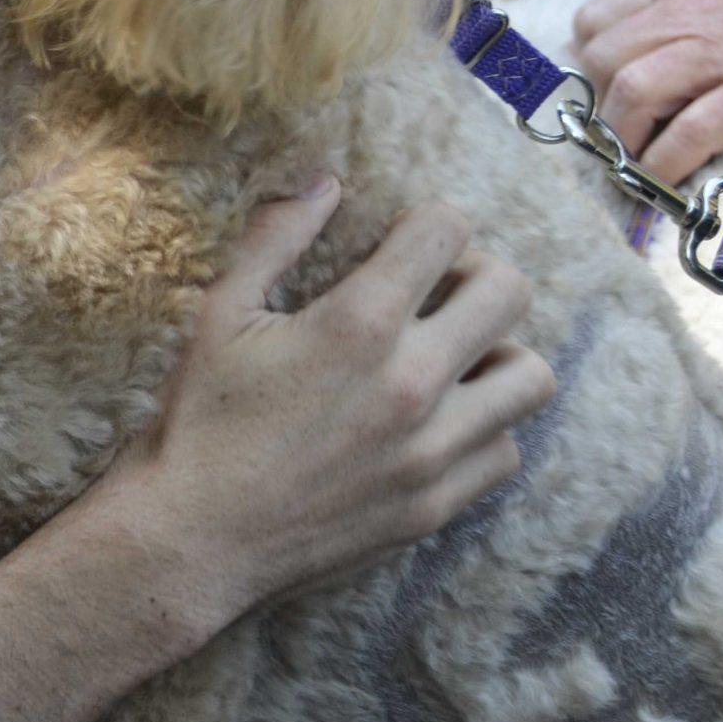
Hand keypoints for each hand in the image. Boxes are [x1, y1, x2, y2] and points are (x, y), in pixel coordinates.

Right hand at [115, 179, 554, 631]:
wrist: (192, 540)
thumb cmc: (199, 422)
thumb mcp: (220, 314)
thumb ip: (276, 238)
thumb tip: (324, 182)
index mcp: (358, 322)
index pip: (446, 228)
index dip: (425, 223)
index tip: (402, 243)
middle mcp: (412, 382)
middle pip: (510, 290)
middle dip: (475, 274)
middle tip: (435, 294)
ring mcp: (432, 450)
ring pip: (531, 376)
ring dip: (497, 354)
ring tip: (453, 360)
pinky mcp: (436, 504)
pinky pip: (505, 449)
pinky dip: (483, 429)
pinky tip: (438, 424)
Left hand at [574, 0, 722, 185]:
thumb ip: (669, 25)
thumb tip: (603, 76)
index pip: (595, 20)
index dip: (592, 67)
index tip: (606, 98)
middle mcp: (700, 7)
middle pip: (606, 57)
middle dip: (605, 107)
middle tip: (623, 139)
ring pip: (636, 89)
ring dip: (627, 139)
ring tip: (639, 163)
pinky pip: (688, 132)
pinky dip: (666, 163)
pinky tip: (667, 180)